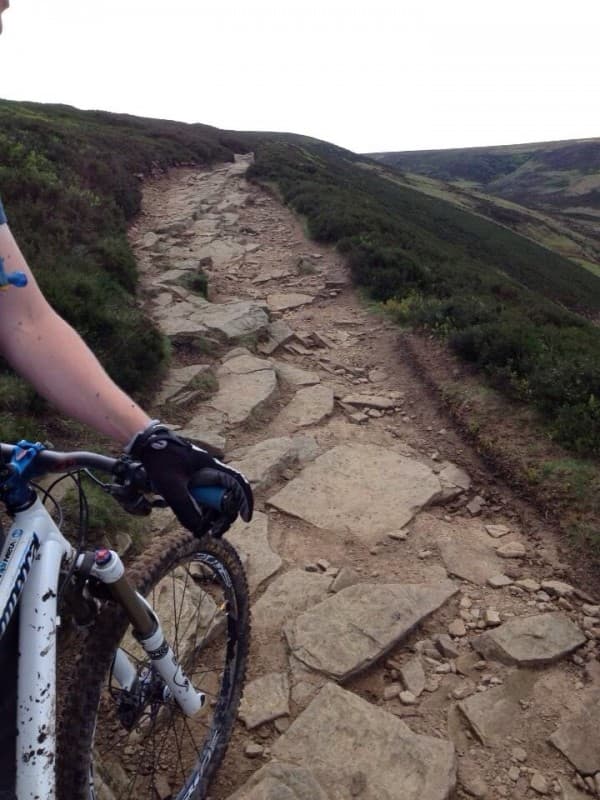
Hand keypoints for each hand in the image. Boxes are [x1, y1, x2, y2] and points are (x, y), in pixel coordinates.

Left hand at [128, 422, 252, 535]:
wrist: (146, 446)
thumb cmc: (161, 461)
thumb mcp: (172, 486)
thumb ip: (185, 509)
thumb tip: (197, 530)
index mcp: (212, 467)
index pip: (238, 483)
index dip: (245, 501)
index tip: (245, 519)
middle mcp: (211, 472)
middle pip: (228, 496)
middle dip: (225, 516)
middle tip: (216, 532)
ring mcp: (202, 478)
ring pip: (216, 500)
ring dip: (213, 517)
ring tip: (202, 532)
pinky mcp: (192, 483)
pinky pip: (203, 499)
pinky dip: (202, 512)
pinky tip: (195, 524)